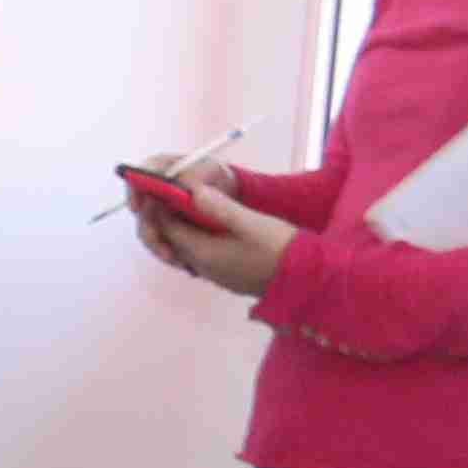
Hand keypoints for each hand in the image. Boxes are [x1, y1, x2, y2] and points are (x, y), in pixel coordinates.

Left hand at [137, 175, 294, 298]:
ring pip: (184, 247)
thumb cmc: (281, 249)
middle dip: (167, 217)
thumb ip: (221, 208)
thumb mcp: (252, 223)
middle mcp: (201, 266)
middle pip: (172, 239)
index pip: (168, 228)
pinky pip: (199, 253)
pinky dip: (196, 237)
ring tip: (187, 204)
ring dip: (181, 227)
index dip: (161, 207)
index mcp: (203, 253)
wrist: (305, 280)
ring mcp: (212, 273)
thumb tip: (193, 190)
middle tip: (171, 193)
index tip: (163, 187)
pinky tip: (208, 222)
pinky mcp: (224, 274)